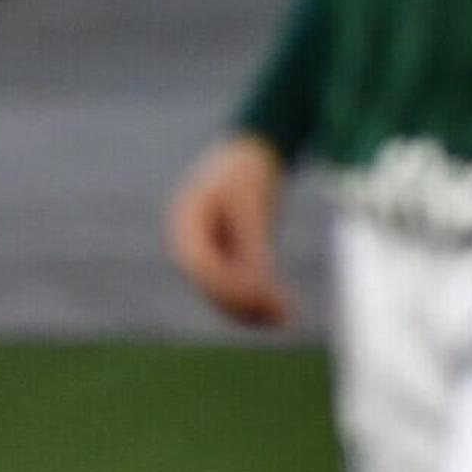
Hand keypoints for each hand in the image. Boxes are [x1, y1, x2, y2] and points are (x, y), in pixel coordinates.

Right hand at [167, 134, 291, 328]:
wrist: (253, 154)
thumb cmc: (248, 172)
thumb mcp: (252, 204)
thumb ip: (252, 242)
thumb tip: (260, 283)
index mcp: (185, 222)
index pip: (199, 264)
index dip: (226, 284)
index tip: (261, 294)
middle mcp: (190, 243)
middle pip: (209, 284)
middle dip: (243, 301)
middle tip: (281, 313)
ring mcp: (206, 254)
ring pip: (222, 294)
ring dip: (251, 309)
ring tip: (286, 317)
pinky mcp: (225, 261)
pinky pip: (236, 289)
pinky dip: (256, 302)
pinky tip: (281, 312)